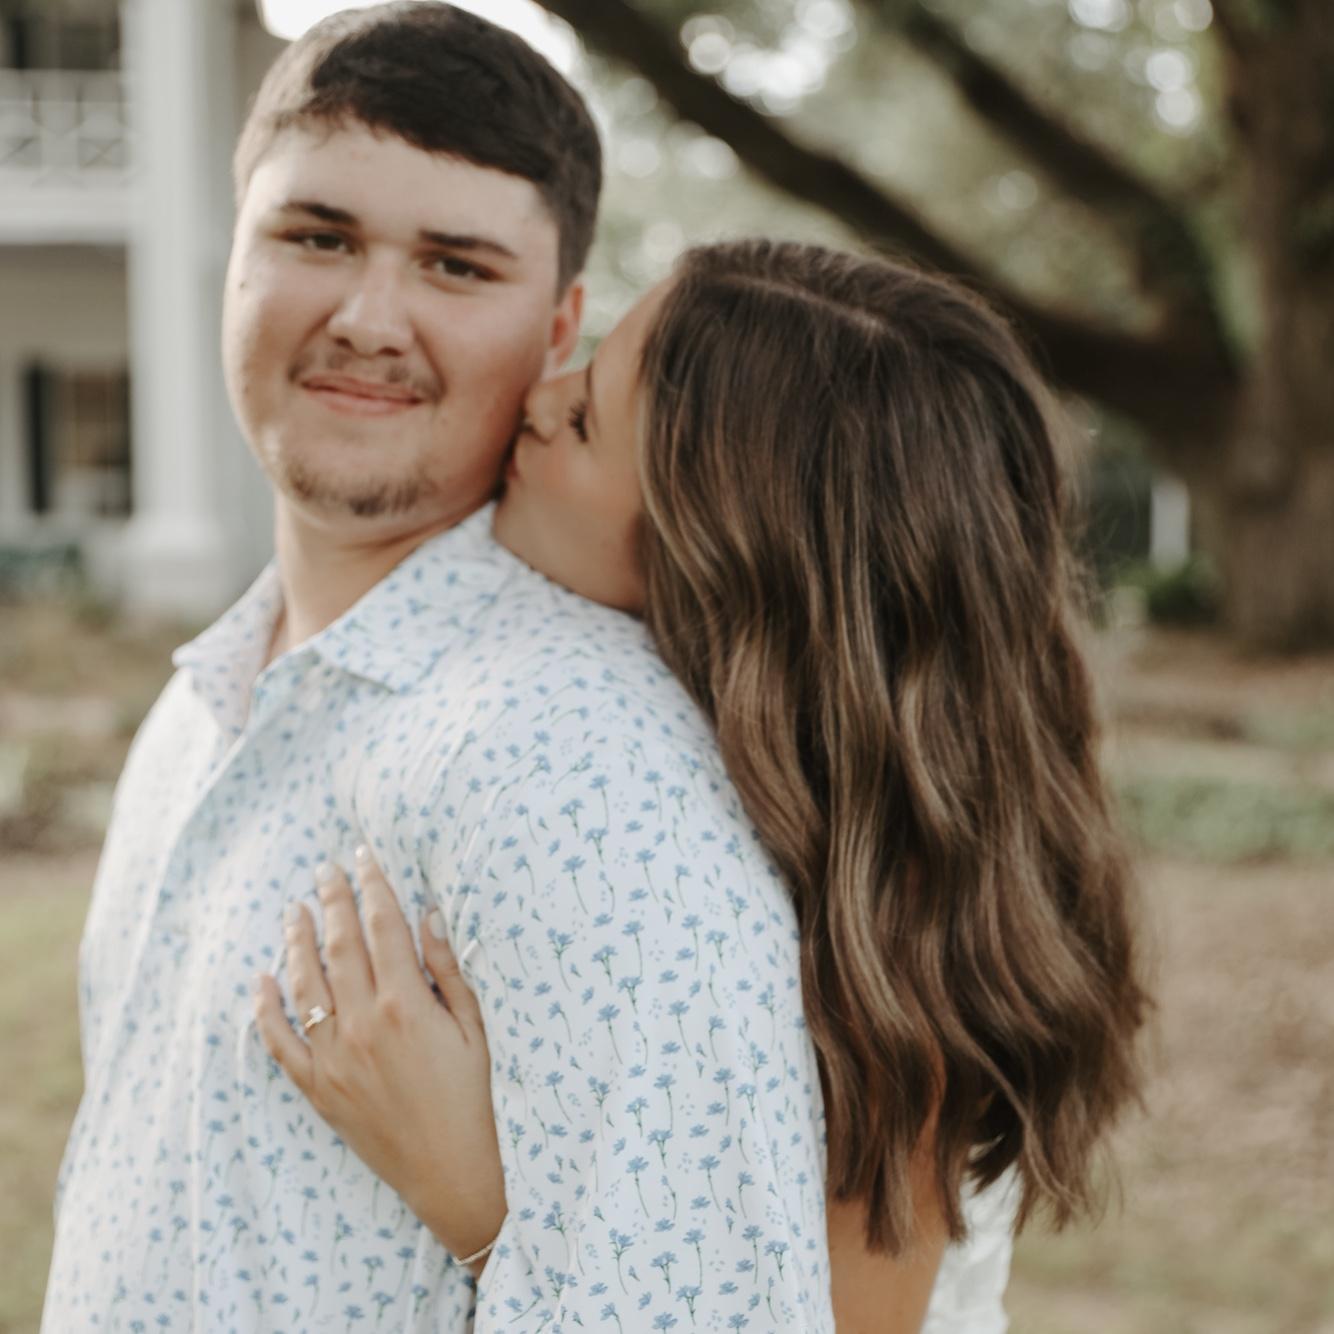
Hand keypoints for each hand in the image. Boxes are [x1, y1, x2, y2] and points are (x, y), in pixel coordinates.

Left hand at [253, 845, 505, 1274]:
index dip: (372, 885)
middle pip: (339, 945)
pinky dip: (265, 1008)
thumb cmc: (473, 1096)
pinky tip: (260, 980)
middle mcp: (363, 1024)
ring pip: (304, 984)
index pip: (382, 926)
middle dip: (331, 900)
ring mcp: (334, 1057)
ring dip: (295, 940)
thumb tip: (427, 914)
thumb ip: (447, 969)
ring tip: (293, 909)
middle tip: (324, 869)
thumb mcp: (474, 1027)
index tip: (362, 856)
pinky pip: (279, 1042)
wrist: (450, 1172)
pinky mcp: (318, 1088)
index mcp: (406, 1004)